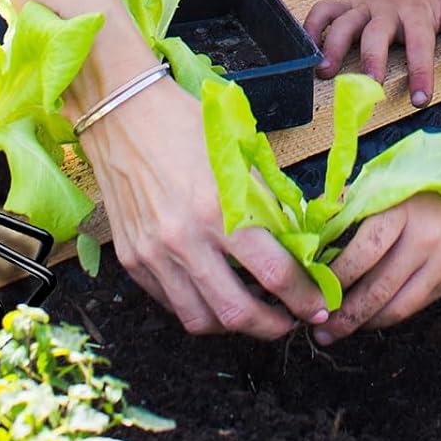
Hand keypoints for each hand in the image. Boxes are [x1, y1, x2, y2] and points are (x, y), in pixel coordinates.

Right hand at [80, 74, 329, 338]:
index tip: (318, 305)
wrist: (122, 114)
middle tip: (291, 320)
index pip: (274, 272)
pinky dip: (198, 306)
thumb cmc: (185, 124)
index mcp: (219, 209)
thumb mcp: (238, 157)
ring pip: (200, 320)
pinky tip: (215, 291)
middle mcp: (184, 240)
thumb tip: (296, 243)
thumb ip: (266, 204)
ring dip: (234, 324)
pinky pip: (170, 302)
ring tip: (254, 311)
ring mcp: (153, 254)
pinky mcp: (132, 259)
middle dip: (272, 326)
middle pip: (236, 313)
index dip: (303, 297)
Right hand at [304, 0, 440, 106]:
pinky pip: (325, 10)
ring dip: (332, 45)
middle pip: (376, 34)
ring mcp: (366, 5)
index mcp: (418, 11)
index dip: (420, 71)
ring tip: (324, 72)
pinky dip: (312, 25)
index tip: (420, 99)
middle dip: (371, 59)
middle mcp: (388, 8)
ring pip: (344, 22)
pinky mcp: (351, 3)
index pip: (420, 43)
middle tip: (368, 86)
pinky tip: (306, 49)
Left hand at [312, 193, 440, 342]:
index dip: (336, 280)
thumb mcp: (392, 184)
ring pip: (397, 307)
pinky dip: (389, 316)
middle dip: (344, 315)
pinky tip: (370, 319)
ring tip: (339, 331)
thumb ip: (358, 209)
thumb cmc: (427, 183)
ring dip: (365, 323)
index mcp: (402, 210)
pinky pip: (415, 306)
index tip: (313, 293)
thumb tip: (319, 238)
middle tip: (319, 328)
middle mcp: (424, 239)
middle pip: (377, 288)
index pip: (362, 254)